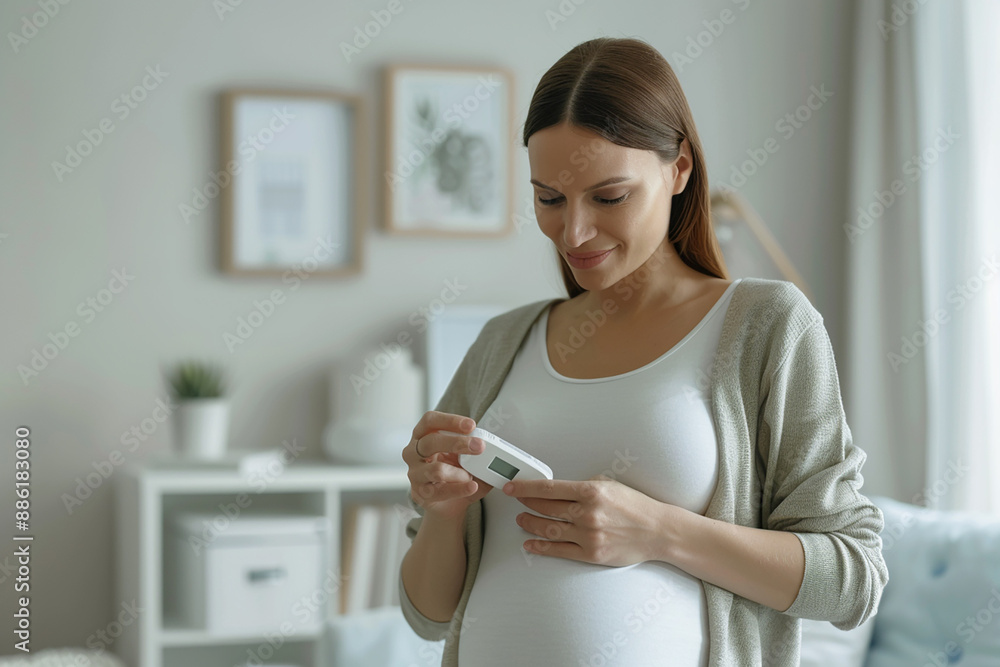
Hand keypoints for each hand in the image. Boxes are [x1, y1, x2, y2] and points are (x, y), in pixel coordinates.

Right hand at [402, 411, 491, 521]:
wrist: (447, 504)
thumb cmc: (454, 472)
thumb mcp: (464, 457)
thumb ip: (474, 451)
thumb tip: (494, 448)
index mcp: (422, 436)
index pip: (430, 421)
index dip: (450, 420)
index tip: (471, 425)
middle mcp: (413, 452)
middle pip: (431, 441)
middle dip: (457, 442)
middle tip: (479, 446)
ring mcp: (414, 474)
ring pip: (436, 469)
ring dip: (459, 472)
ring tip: (471, 475)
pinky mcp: (420, 493)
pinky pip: (441, 490)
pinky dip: (460, 489)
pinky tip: (472, 486)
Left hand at [503, 474, 663, 566]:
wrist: (657, 531)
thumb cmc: (634, 505)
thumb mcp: (609, 484)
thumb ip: (582, 486)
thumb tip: (557, 489)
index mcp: (591, 492)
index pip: (549, 488)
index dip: (526, 487)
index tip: (512, 486)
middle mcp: (587, 514)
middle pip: (545, 508)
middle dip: (525, 503)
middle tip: (515, 500)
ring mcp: (588, 536)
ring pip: (548, 529)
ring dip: (529, 524)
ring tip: (521, 520)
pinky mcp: (591, 554)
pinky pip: (559, 550)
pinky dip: (541, 547)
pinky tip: (530, 543)